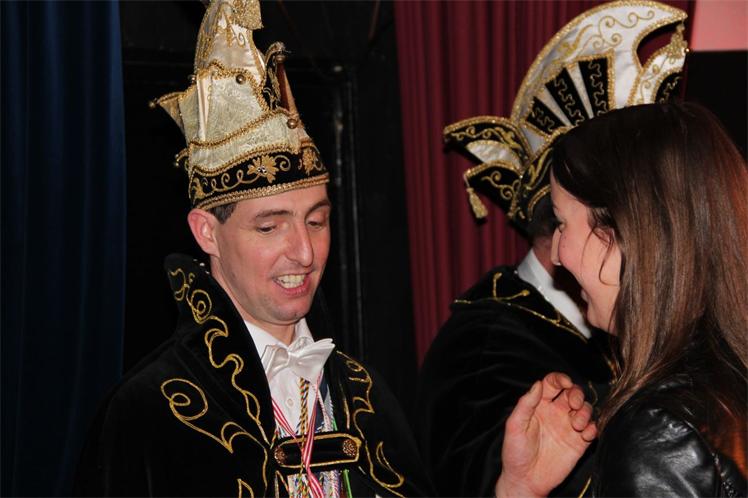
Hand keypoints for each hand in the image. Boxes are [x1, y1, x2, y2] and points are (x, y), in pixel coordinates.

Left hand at [494, 372, 596, 497]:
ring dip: (585, 412)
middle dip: (577, 394)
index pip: (553, 384)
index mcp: (539, 405)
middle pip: (572, 393)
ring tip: (576, 425)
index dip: (560, 379)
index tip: (565, 383)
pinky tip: (585, 434)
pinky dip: (593, 428)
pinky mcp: (579, 443)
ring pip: (585, 409)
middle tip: (573, 404)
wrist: (526, 480)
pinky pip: (592, 429)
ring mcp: (568, 427)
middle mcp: (555, 413)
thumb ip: (525, 404)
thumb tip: (538, 384)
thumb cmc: (516, 453)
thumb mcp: (515, 426)